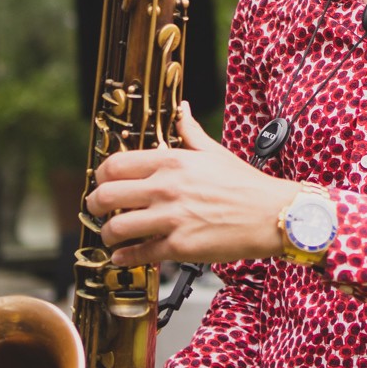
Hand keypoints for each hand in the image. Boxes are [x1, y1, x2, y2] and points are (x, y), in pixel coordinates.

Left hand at [87, 105, 299, 266]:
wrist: (272, 214)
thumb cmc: (246, 185)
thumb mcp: (214, 152)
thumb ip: (189, 132)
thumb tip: (181, 109)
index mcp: (172, 161)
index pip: (116, 165)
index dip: (101, 176)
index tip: (102, 182)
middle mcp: (166, 187)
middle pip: (106, 196)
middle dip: (94, 205)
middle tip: (96, 210)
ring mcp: (171, 218)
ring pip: (116, 228)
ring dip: (107, 234)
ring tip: (111, 235)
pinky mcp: (179, 246)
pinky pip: (139, 254)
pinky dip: (125, 257)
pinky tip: (123, 257)